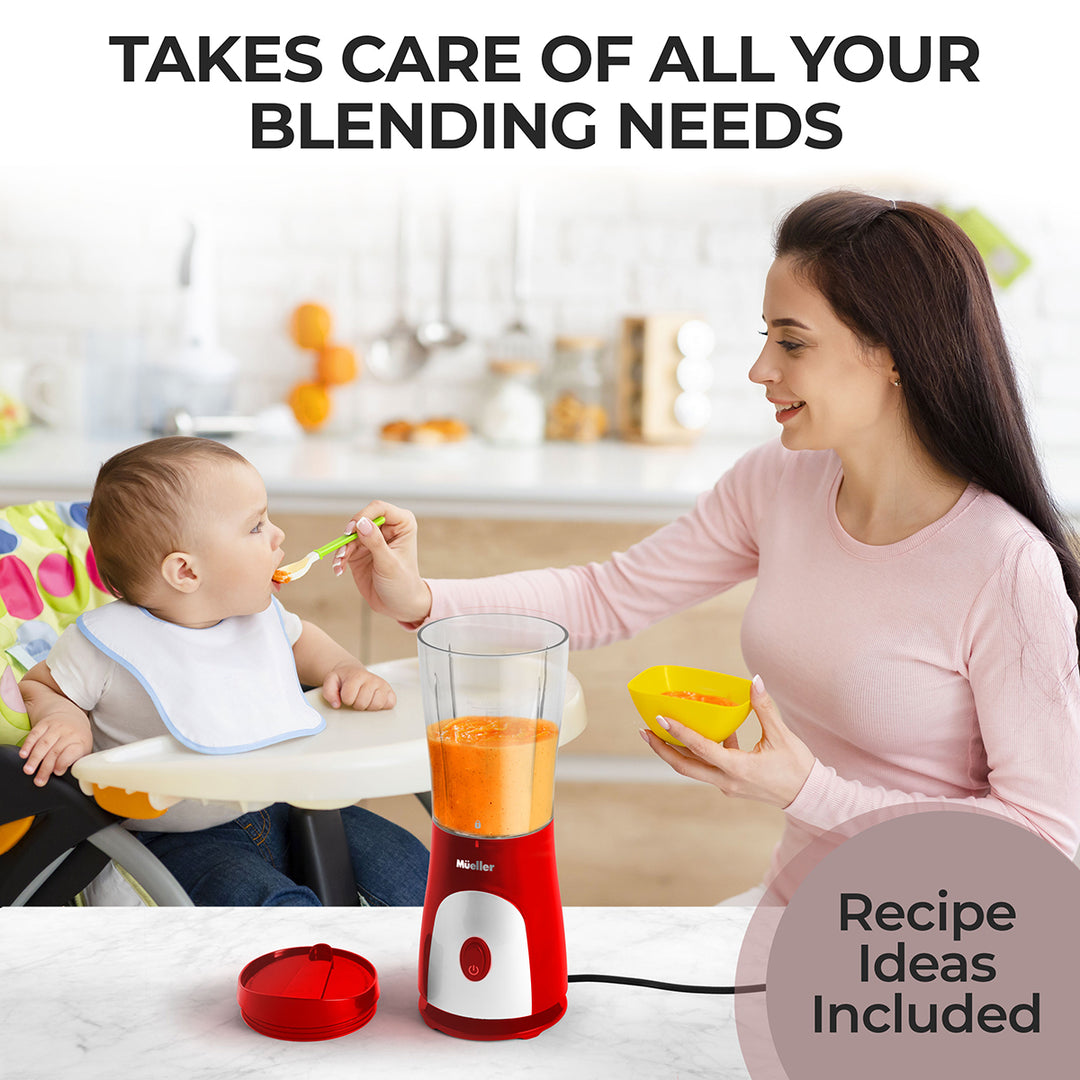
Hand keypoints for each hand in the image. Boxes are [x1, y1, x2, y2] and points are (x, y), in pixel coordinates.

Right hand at [19, 714, 92, 786]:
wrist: (72, 716)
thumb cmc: (76, 739)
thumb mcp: (83, 750)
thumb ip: (76, 762)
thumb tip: (71, 779)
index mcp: (80, 741)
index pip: (72, 752)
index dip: (64, 762)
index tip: (57, 772)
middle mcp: (69, 733)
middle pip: (56, 751)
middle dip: (45, 767)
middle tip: (39, 780)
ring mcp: (56, 727)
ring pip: (44, 743)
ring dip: (34, 758)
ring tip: (28, 770)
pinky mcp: (44, 723)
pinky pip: (34, 734)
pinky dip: (28, 745)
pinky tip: (23, 755)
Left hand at [322, 662, 395, 711]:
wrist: (354, 672)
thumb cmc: (343, 679)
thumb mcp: (331, 681)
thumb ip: (329, 692)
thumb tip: (336, 704)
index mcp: (357, 675)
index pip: (349, 697)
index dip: (345, 699)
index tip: (346, 695)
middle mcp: (372, 678)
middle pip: (363, 703)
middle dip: (356, 704)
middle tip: (355, 697)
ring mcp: (382, 684)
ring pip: (377, 704)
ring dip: (368, 706)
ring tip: (364, 699)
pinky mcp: (390, 691)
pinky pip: (390, 704)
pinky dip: (382, 705)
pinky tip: (374, 700)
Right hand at [333, 501, 431, 624]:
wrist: (399, 605)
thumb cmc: (402, 584)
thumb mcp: (389, 564)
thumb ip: (375, 543)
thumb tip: (361, 523)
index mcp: (402, 524)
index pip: (379, 508)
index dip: (363, 516)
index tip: (352, 530)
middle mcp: (386, 528)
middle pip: (361, 519)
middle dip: (349, 534)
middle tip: (343, 550)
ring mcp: (372, 539)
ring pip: (350, 534)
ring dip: (342, 548)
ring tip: (340, 563)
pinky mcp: (360, 551)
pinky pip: (344, 548)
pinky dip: (339, 557)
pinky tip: (338, 569)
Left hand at [640, 675, 814, 808]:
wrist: (810, 797)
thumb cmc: (798, 767)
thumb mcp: (782, 736)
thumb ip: (764, 707)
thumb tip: (754, 680)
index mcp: (738, 768)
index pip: (701, 749)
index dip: (679, 733)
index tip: (661, 719)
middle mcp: (727, 780)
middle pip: (684, 766)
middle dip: (662, 749)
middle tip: (644, 730)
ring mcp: (727, 785)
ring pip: (693, 769)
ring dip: (675, 752)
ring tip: (659, 732)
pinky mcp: (731, 784)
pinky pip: (708, 767)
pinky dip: (700, 752)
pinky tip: (705, 732)